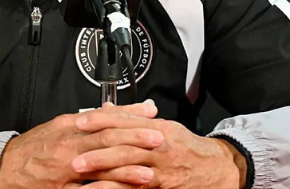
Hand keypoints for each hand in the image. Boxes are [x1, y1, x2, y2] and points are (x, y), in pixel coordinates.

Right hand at [0, 101, 164, 188]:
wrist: (4, 167)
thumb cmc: (35, 147)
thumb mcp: (61, 125)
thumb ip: (91, 118)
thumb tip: (117, 109)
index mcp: (69, 126)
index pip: (105, 118)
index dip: (130, 117)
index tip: (152, 117)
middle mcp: (68, 145)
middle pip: (106, 140)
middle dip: (135, 140)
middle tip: (158, 140)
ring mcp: (65, 169)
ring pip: (99, 167)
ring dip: (126, 171)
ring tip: (148, 173)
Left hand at [71, 109, 247, 188]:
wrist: (216, 168)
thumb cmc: (186, 147)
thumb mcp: (164, 127)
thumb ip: (136, 119)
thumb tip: (109, 109)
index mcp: (158, 128)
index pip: (125, 120)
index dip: (101, 120)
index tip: (79, 121)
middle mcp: (160, 146)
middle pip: (124, 145)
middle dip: (97, 150)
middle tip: (74, 155)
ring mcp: (161, 169)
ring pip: (128, 168)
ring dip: (103, 172)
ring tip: (82, 175)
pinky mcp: (162, 186)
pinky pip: (135, 188)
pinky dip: (117, 188)